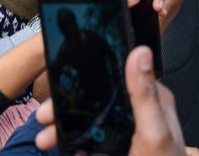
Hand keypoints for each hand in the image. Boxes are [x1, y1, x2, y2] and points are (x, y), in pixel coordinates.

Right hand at [35, 46, 188, 154]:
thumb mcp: (154, 132)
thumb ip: (145, 95)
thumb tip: (140, 52)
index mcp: (151, 98)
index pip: (111, 78)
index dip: (82, 82)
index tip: (58, 92)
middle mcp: (138, 110)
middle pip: (95, 100)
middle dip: (65, 109)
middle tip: (44, 119)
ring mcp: (127, 129)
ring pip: (89, 119)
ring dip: (64, 128)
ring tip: (46, 139)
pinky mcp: (119, 146)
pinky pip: (92, 139)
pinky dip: (75, 143)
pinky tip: (65, 148)